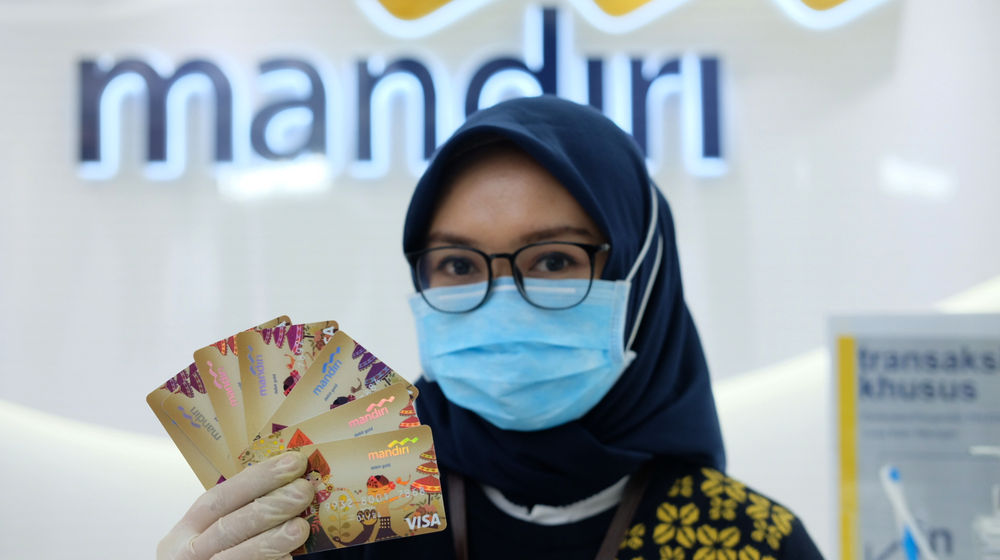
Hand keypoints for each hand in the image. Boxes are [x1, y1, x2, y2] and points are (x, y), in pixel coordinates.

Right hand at [158, 452, 313, 559]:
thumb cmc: (209, 555)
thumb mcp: (210, 531)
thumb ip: (240, 511)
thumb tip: (289, 485)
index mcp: (189, 528)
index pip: (220, 497)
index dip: (259, 478)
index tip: (293, 463)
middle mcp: (190, 551)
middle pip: (229, 526)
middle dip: (269, 506)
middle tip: (303, 491)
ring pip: (236, 556)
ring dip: (272, 539)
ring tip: (301, 527)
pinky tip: (288, 556)